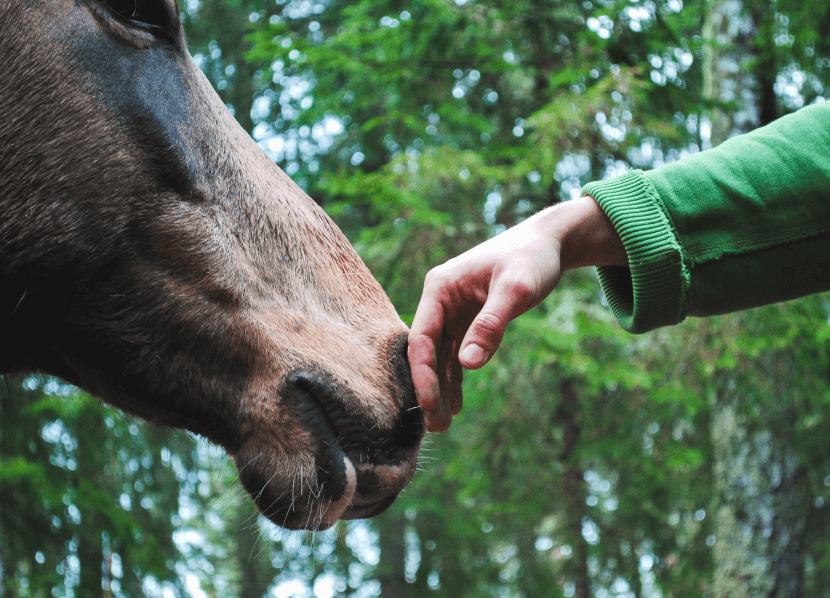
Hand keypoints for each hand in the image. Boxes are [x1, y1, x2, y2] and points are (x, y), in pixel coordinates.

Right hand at [408, 196, 626, 431]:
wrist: (548, 243)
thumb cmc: (531, 259)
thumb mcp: (516, 290)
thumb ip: (491, 325)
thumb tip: (468, 365)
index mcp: (440, 287)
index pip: (421, 337)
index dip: (423, 373)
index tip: (430, 405)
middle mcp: (440, 300)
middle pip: (426, 350)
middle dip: (429, 388)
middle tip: (437, 428)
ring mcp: (452, 311)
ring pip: (440, 356)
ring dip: (441, 388)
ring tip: (443, 425)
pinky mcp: (467, 320)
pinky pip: (456, 353)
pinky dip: (456, 377)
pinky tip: (457, 404)